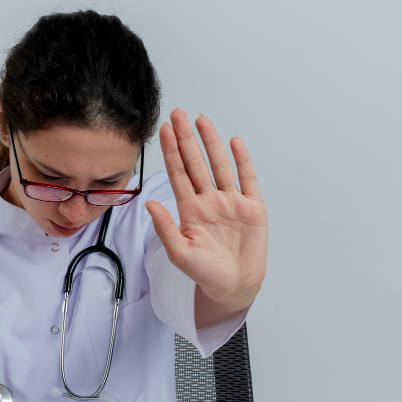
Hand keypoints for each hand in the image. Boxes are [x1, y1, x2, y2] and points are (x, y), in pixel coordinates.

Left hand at [145, 109, 267, 311]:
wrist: (233, 286)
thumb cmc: (205, 273)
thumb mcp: (179, 254)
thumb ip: (165, 228)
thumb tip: (149, 203)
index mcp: (190, 210)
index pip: (178, 174)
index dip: (171, 152)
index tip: (163, 130)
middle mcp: (209, 201)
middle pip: (196, 163)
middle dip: (187, 139)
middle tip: (178, 115)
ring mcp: (231, 202)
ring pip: (220, 165)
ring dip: (211, 143)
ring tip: (201, 120)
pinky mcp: (252, 207)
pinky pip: (247, 179)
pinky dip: (241, 160)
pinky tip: (233, 142)